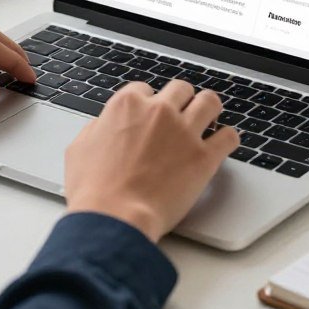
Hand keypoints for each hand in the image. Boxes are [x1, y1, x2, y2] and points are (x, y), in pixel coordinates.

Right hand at [64, 80, 238, 242]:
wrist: (115, 218)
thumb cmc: (94, 190)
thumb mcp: (79, 149)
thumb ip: (96, 129)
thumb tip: (103, 127)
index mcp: (127, 105)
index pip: (145, 89)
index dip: (148, 103)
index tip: (151, 115)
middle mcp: (159, 111)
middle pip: (181, 89)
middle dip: (180, 102)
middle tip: (180, 116)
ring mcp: (184, 132)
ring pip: (210, 102)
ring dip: (209, 110)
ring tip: (209, 121)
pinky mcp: (204, 157)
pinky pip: (229, 136)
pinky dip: (227, 139)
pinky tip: (222, 145)